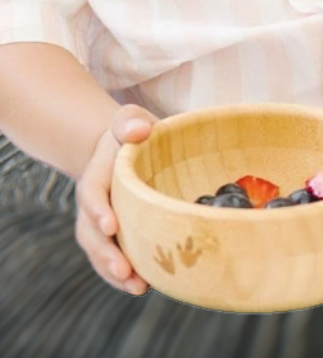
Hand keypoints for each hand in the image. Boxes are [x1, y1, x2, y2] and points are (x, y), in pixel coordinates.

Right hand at [75, 104, 157, 294]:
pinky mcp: (116, 236)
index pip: (92, 194)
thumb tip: (140, 130)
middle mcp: (94, 205)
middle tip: (124, 269)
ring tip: (137, 287)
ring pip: (101, 252)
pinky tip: (145, 286)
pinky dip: (125, 275)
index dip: (98, 211)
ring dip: (115, 272)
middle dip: (105, 253)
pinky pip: (114, 258)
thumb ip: (131, 121)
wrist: (125, 149)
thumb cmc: (132, 132)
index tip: (111, 225)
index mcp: (97, 176)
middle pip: (92, 233)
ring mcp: (102, 223)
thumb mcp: (129, 119)